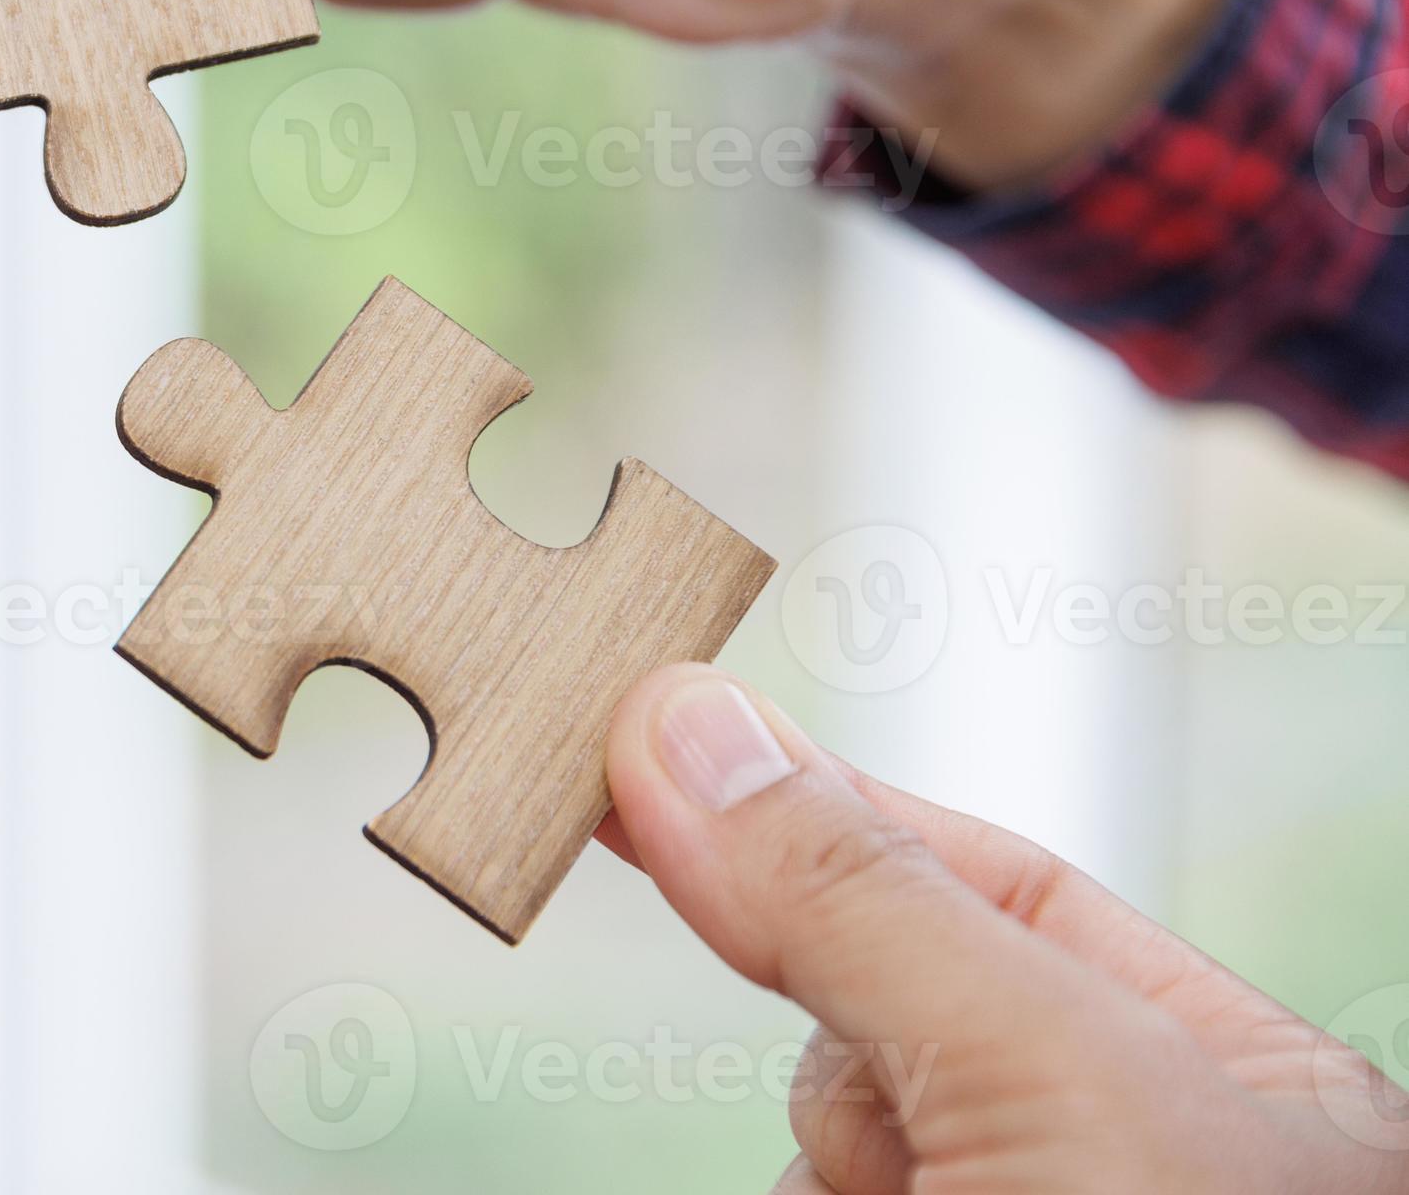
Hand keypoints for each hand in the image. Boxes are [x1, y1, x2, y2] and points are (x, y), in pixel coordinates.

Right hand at [605, 667, 1408, 1191]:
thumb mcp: (1050, 1078)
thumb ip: (867, 904)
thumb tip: (686, 727)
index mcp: (1235, 1081)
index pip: (987, 874)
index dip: (817, 803)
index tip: (642, 735)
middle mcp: (1123, 1156)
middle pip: (879, 1012)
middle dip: (855, 1056)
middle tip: (906, 1120)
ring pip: (817, 1135)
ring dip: (831, 1170)